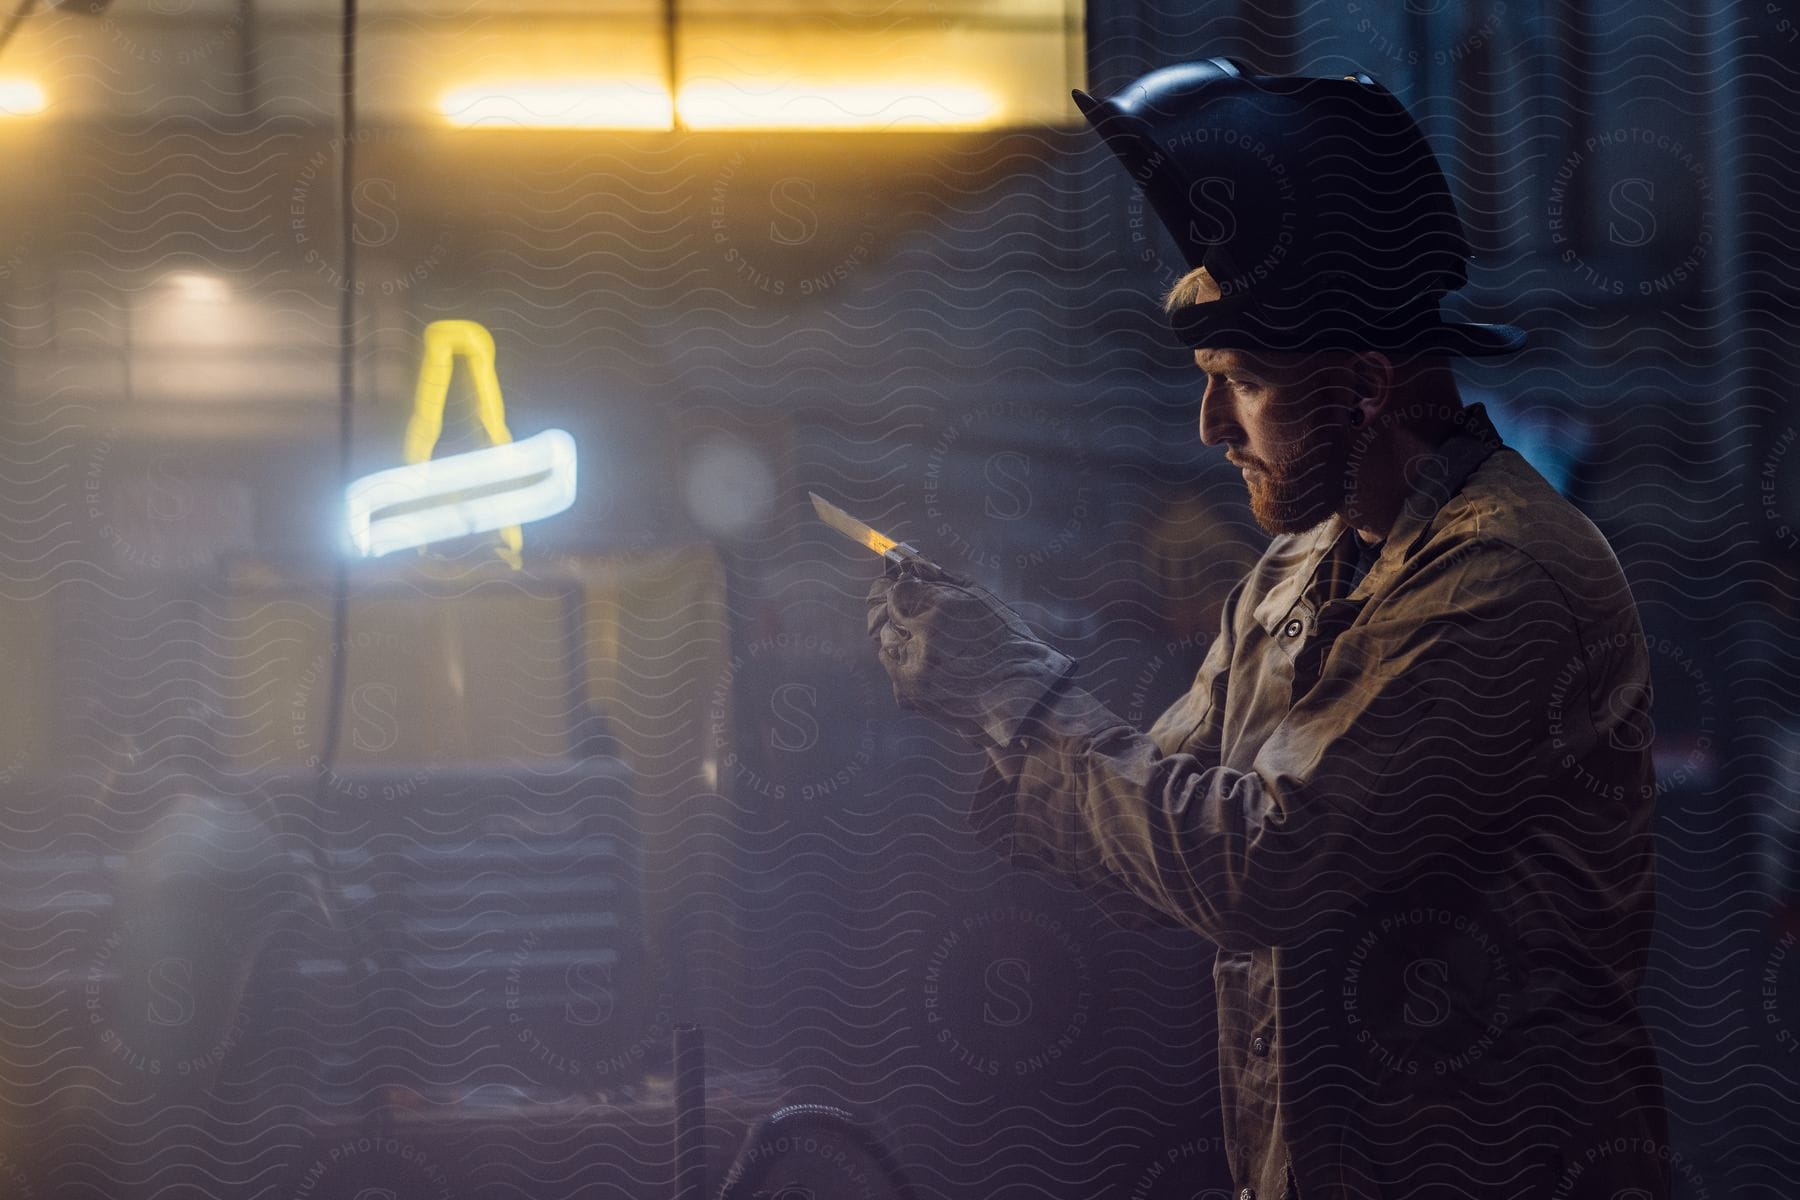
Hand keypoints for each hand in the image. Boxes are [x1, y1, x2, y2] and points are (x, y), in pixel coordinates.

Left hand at [865, 567, 1074, 740]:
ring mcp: (914, 667)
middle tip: (926, 628)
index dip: (904, 592)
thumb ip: (944, 581)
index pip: (899, 591)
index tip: (909, 594)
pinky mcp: (910, 693)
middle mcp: (922, 637)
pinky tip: (932, 669)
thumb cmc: (1006, 642)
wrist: (1019, 692)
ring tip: (934, 651)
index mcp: (940, 608)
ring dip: (904, 643)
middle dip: (903, 619)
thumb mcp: (980, 599)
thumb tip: (914, 568)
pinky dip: (907, 667)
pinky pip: (894, 671)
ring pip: (888, 644)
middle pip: (890, 618)